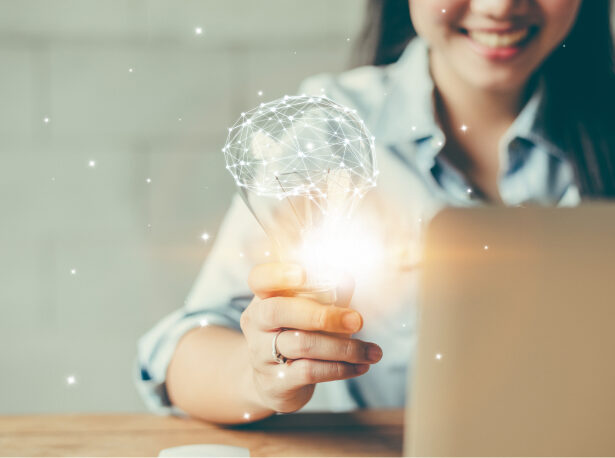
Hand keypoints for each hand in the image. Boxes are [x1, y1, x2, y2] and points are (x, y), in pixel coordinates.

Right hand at [240, 262, 382, 412]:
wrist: (271, 383)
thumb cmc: (295, 336)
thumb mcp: (305, 312)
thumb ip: (326, 294)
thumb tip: (346, 277)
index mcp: (263, 298)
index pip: (260, 278)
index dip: (278, 273)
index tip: (304, 274)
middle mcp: (256, 324)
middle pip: (277, 311)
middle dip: (321, 315)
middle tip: (357, 321)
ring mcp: (261, 354)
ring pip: (302, 344)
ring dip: (343, 347)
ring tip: (372, 351)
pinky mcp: (275, 381)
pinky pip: (309, 371)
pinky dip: (340, 368)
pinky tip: (360, 367)